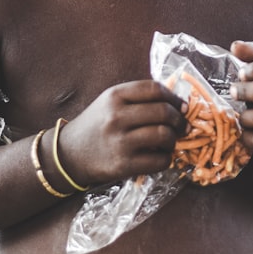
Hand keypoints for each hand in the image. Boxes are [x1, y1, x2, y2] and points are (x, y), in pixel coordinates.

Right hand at [58, 80, 185, 185]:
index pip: (154, 89)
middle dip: (179, 120)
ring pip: (164, 135)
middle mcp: (116, 116)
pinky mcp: (123, 165)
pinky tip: (161, 156)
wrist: (70, 154)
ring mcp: (120, 141)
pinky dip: (167, 159)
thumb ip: (139, 98)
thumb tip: (178, 102)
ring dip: (174, 140)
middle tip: (182, 126)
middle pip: (163, 112)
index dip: (174, 97)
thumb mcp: (111, 102)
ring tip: (170, 142)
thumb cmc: (97, 124)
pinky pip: (159, 161)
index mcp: (115, 96)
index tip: (182, 106)